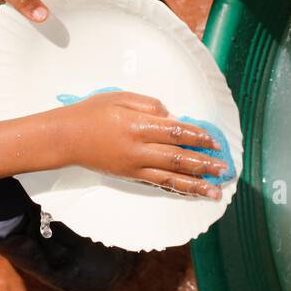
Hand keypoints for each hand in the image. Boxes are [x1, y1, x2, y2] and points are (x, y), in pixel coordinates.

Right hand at [55, 91, 226, 198]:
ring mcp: (135, 166)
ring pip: (171, 177)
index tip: (215, 142)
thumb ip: (149, 105)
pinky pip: (158, 183)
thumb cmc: (92, 112)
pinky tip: (191, 192)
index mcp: (138, 125)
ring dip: (195, 185)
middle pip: (178, 158)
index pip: (176, 132)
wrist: (66, 138)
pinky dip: (177, 188)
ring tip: (215, 192)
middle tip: (224, 169)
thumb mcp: (120, 97)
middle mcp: (139, 149)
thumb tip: (173, 117)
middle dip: (204, 164)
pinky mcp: (130, 176)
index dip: (198, 137)